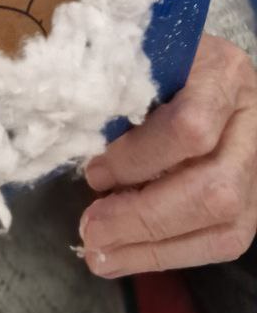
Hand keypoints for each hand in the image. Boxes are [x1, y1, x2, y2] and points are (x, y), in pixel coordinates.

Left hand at [80, 33, 256, 276]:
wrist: (212, 72)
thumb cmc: (165, 60)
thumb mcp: (144, 57)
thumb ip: (118, 91)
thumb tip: (74, 143)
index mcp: (223, 74)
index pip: (189, 127)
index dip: (138, 157)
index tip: (93, 171)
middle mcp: (252, 125)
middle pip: (213, 189)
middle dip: (144, 216)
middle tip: (89, 228)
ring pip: (223, 225)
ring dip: (154, 248)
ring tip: (100, 252)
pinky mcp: (255, 204)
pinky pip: (222, 243)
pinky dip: (169, 254)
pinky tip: (127, 255)